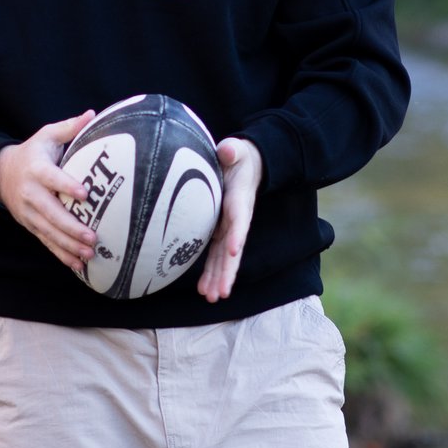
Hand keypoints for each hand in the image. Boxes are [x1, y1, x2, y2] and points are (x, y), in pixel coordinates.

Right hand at [0, 111, 99, 274]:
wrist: (1, 174)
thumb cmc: (33, 152)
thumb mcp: (47, 136)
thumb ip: (69, 127)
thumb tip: (92, 114)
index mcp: (37, 170)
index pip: (52, 179)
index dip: (67, 186)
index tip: (85, 194)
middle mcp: (32, 194)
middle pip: (51, 213)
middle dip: (71, 228)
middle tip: (92, 236)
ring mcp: (30, 213)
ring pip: (49, 232)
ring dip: (69, 246)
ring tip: (89, 255)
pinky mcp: (31, 226)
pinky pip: (46, 242)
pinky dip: (61, 255)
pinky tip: (78, 265)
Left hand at [197, 137, 263, 301]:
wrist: (244, 166)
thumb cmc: (238, 156)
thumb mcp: (237, 149)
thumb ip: (233, 150)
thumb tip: (227, 149)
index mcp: (239, 200)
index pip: (239, 220)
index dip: (237, 234)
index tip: (234, 250)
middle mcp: (236, 219)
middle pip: (233, 249)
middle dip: (227, 272)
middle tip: (221, 293)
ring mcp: (228, 228)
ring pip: (224, 258)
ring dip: (218, 278)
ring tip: (211, 298)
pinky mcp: (219, 232)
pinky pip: (215, 255)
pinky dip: (211, 273)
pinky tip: (204, 290)